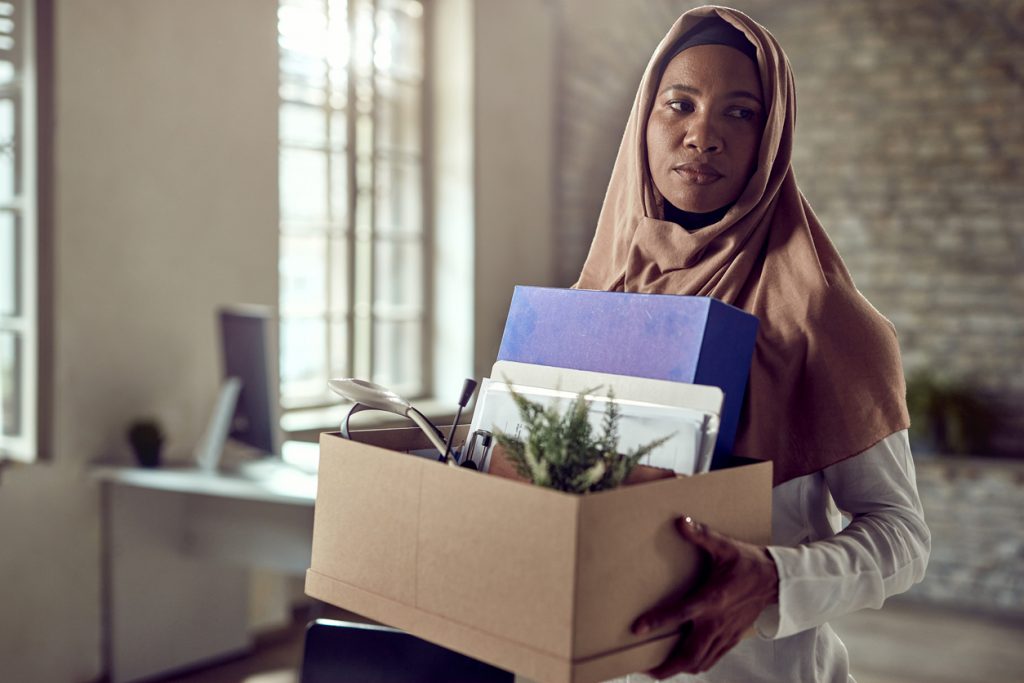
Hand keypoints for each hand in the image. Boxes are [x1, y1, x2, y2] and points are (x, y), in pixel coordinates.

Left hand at [631, 516, 778, 678]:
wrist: (776, 580)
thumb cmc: (748, 562)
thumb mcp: (725, 546)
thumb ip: (702, 535)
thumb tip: (680, 521)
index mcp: (712, 599)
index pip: (680, 614)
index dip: (658, 622)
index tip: (637, 629)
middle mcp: (717, 621)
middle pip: (690, 654)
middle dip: (668, 667)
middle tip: (647, 670)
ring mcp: (725, 633)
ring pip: (701, 662)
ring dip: (680, 668)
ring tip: (661, 670)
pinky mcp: (732, 638)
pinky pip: (713, 659)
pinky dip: (698, 664)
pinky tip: (686, 661)